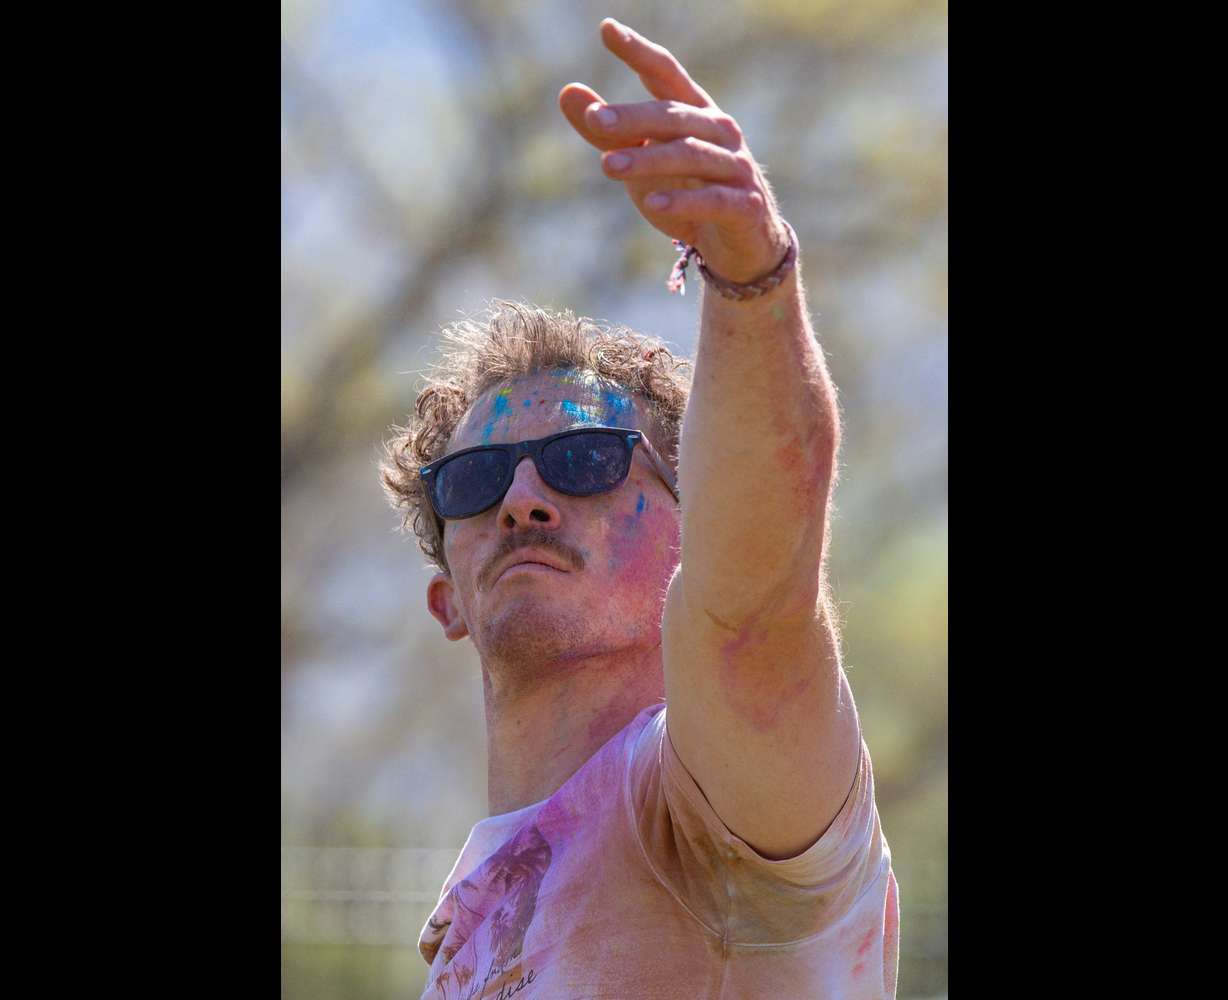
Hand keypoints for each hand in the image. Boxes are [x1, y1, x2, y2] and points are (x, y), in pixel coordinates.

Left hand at [559, 18, 789, 284]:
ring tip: (607, 166)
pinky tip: (652, 202)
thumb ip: (608, 131)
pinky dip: (683, 201)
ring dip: (649, 159)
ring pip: (691, 155)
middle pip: (674, 117)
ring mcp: (736, 168)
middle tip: (594, 120)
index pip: (665, 75)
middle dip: (633, 118)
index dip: (639, 53)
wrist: (741, 245)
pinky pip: (713, 200)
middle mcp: (720, 132)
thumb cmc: (688, 192)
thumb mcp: (642, 160)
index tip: (608, 30)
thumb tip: (567, 91)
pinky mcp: (745, 206)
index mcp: (696, 113)